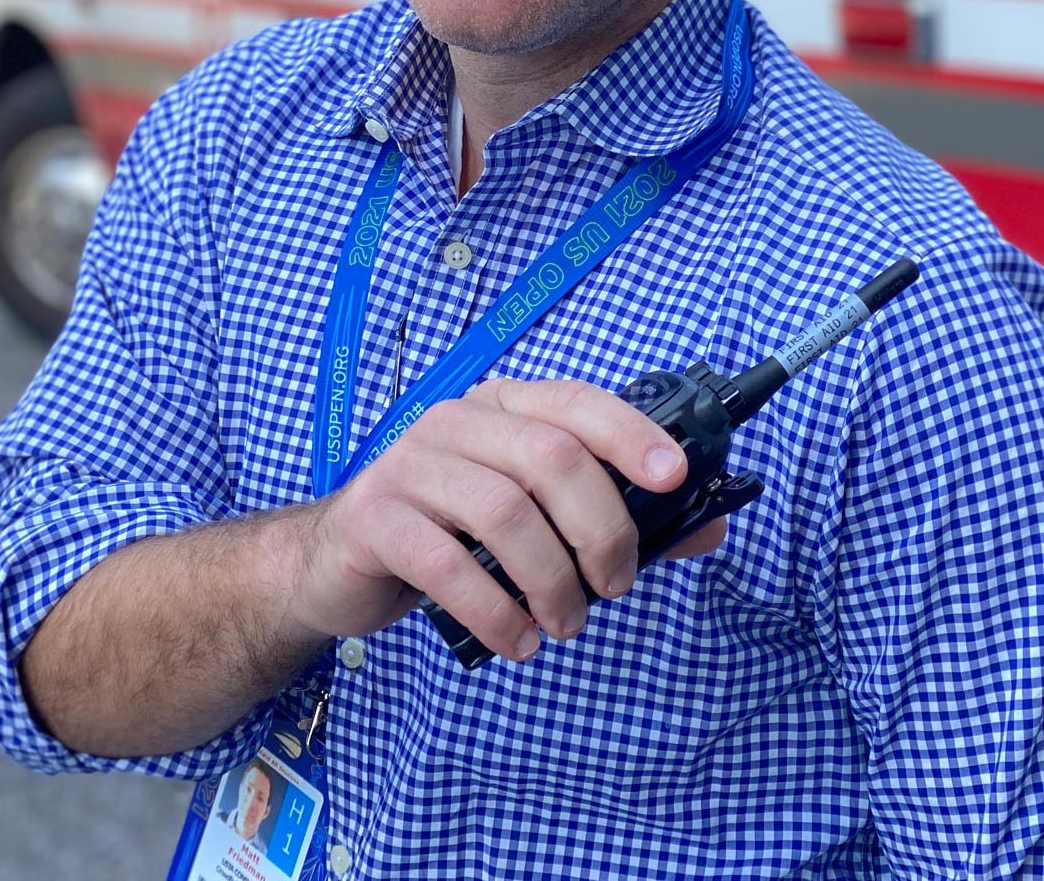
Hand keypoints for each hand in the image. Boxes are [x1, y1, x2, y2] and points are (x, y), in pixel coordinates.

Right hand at [281, 377, 728, 662]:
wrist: (334, 565)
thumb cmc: (447, 536)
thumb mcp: (532, 520)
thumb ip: (618, 518)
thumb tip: (709, 525)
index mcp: (500, 409)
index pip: (576, 402)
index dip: (632, 434)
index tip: (675, 478)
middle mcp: (453, 423)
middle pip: (550, 457)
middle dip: (600, 529)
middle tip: (614, 586)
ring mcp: (408, 466)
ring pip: (503, 511)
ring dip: (550, 580)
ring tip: (565, 623)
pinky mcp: (374, 518)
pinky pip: (445, 563)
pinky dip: (494, 610)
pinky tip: (517, 640)